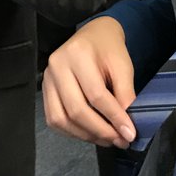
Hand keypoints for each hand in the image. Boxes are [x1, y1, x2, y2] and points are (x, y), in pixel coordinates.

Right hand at [42, 16, 136, 148]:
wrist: (93, 34)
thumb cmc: (109, 48)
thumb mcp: (123, 66)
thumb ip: (125, 95)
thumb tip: (127, 128)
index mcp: (78, 54)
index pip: (96, 95)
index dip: (114, 118)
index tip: (129, 134)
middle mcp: (57, 66)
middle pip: (76, 109)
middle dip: (100, 131)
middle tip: (120, 140)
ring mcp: (47, 78)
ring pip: (62, 118)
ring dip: (86, 135)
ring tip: (107, 140)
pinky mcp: (45, 90)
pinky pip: (54, 119)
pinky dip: (72, 132)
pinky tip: (90, 133)